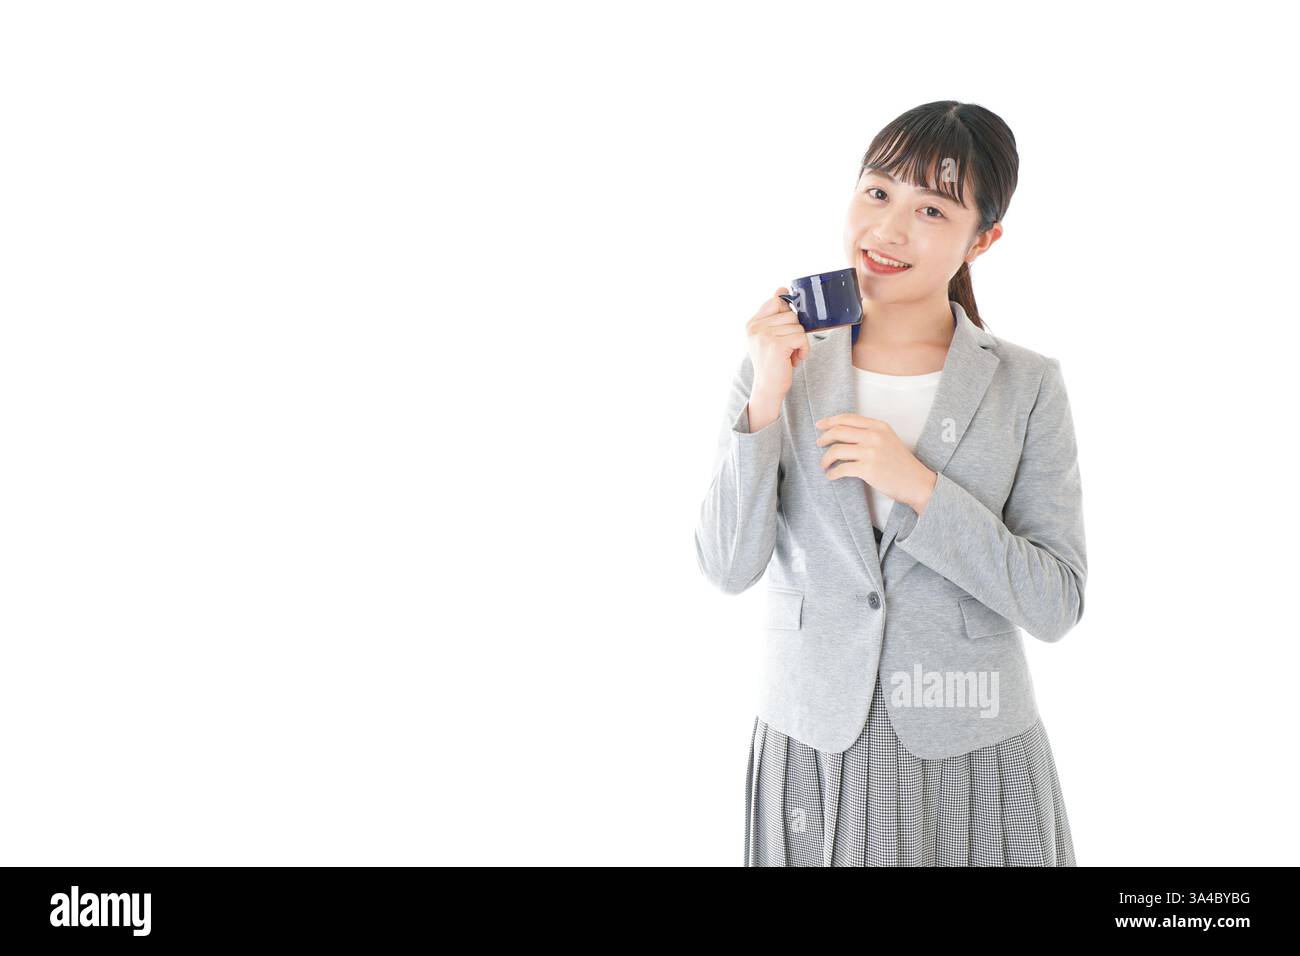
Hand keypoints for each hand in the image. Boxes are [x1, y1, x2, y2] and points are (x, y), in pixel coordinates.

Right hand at [746, 287, 810, 399]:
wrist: (768, 388)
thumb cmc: (773, 363)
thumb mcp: (771, 336)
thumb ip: (775, 314)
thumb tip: (782, 288)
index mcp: (752, 323)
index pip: (776, 301)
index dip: (786, 314)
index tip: (783, 332)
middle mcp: (755, 327)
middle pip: (791, 314)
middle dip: (795, 332)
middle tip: (786, 349)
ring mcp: (764, 335)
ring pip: (798, 326)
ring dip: (800, 342)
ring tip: (789, 355)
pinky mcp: (776, 344)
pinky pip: (802, 337)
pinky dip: (803, 350)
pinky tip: (793, 360)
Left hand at [814, 414, 937, 511]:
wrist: (916, 482)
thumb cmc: (900, 463)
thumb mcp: (888, 439)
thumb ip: (869, 432)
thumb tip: (841, 433)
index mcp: (878, 426)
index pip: (847, 418)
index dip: (830, 421)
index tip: (819, 425)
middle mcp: (874, 436)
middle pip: (838, 431)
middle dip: (824, 438)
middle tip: (819, 444)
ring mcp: (871, 452)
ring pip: (836, 450)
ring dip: (825, 459)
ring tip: (824, 465)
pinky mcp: (868, 469)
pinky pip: (841, 469)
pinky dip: (832, 473)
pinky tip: (832, 476)